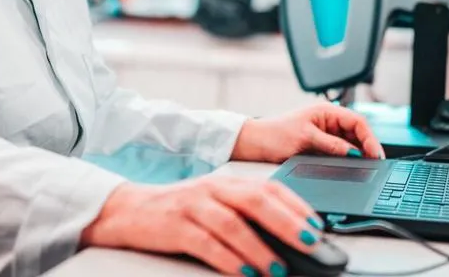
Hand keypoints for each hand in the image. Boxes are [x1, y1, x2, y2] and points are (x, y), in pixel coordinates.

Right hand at [80, 175, 325, 274]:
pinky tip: (244, 274)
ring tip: (279, 269)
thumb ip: (245, 214)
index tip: (319, 227)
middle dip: (288, 223)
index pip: (270, 188)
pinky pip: (207, 244)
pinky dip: (228, 260)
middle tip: (312, 243)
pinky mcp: (176, 226)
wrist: (129, 209)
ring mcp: (195, 205)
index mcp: (228, 181)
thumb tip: (286, 238)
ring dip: (260, 248)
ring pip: (234, 223)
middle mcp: (214, 188)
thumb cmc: (181, 210)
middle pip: (257, 200)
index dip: (297, 206)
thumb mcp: (215, 204)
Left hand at [231, 102, 384, 162]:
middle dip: (367, 147)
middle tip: (375, 165)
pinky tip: (351, 168)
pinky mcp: (321, 147)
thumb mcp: (305, 138)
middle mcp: (328, 121)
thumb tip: (354, 153)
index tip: (375, 154)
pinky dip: (347, 160)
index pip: (357, 121)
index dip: (369, 137)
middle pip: (357, 133)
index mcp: (327, 111)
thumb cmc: (275, 134)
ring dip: (358, 155)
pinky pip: (341, 153)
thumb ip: (331, 145)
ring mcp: (326, 134)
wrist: (256, 143)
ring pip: (351, 144)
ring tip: (365, 168)